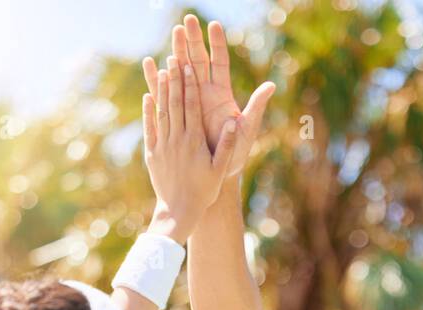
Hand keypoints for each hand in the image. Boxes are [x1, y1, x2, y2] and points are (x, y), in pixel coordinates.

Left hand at [140, 56, 236, 240]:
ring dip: (162, 89)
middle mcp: (177, 139)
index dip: (190, 84)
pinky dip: (149, 111)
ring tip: (162, 68)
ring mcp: (163, 145)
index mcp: (195, 141)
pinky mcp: (153, 154)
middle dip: (175, 78)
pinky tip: (148, 96)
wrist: (179, 212)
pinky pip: (150, 128)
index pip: (192, 106)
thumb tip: (231, 123)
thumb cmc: (203, 192)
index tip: (189, 66)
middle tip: (174, 56)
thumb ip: (225, 146)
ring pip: (162, 111)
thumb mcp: (219, 170)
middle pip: (175, 103)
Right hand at [171, 14, 274, 180]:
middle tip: (187, 21)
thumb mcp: (247, 129)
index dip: (216, 45)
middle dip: (193, 41)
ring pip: (181, 72)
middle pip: (198, 61)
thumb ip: (256, 107)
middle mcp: (205, 94)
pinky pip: (164, 95)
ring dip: (177, 52)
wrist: (217, 175)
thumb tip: (271, 85)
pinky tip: (150, 64)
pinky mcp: (176, 115)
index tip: (213, 25)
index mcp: (222, 95)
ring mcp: (189, 103)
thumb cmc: (235, 155)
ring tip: (173, 32)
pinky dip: (157, 80)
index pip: (219, 63)